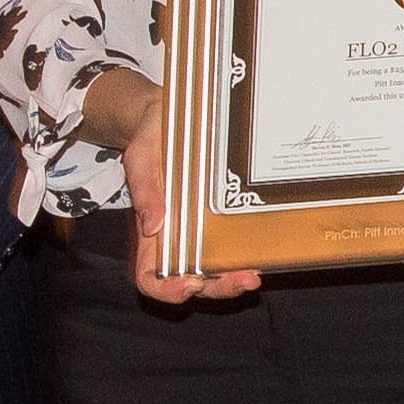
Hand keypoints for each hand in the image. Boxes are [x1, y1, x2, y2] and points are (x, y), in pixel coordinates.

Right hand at [109, 78, 264, 305]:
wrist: (169, 114)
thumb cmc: (150, 137)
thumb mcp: (141, 156)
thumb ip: (144, 189)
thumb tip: (152, 224)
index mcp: (151, 232)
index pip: (149, 277)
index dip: (166, 289)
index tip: (188, 284)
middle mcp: (177, 238)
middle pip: (192, 282)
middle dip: (216, 288)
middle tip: (240, 279)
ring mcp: (201, 230)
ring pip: (216, 269)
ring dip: (235, 277)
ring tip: (254, 273)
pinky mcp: (221, 215)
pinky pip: (233, 241)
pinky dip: (246, 252)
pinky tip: (262, 250)